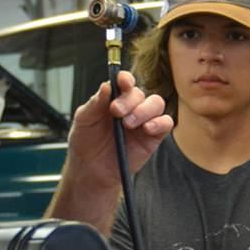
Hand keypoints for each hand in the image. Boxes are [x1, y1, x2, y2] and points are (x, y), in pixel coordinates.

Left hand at [62, 70, 172, 196]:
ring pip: (156, 103)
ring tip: (128, 123)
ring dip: (144, 110)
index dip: (125, 79)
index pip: (125, 82)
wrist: (91, 170)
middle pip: (140, 93)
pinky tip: (147, 128)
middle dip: (129, 100)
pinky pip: (166, 123)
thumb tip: (106, 86)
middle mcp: (131, 107)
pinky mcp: (153, 137)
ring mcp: (143, 121)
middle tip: (116, 111)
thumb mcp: (84, 120)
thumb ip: (95, 103)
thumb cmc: (86, 143)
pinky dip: (160, 122)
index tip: (122, 82)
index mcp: (114, 98)